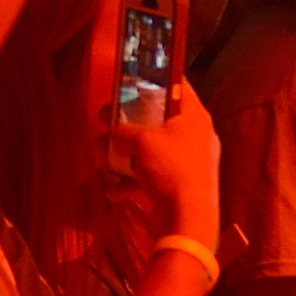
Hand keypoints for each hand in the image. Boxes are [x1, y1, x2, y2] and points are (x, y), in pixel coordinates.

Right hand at [112, 81, 221, 248]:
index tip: (136, 77)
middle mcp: (195, 136)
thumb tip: (114, 131)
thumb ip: (125, 131)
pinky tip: (112, 190)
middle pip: (159, 121)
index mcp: (195, 117)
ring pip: (151, 152)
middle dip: (128, 124)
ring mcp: (188, 163)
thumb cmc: (170, 168)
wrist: (187, 218)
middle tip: (103, 119)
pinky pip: (151, 178)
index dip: (158, 79)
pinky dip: (132, 182)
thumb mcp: (143, 141)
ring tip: (99, 155)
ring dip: (124, 155)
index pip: (179, 87)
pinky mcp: (179, 187)